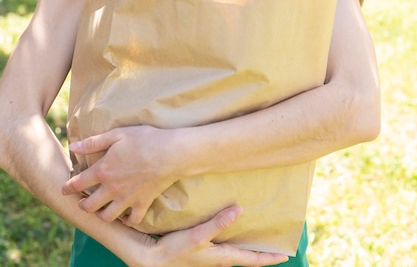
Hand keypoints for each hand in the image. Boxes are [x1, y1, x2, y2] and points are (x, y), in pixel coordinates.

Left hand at [62, 125, 179, 225]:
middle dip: (83, 205)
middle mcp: (112, 188)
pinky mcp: (142, 203)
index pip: (78, 183)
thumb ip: (94, 142)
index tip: (64, 189)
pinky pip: (131, 220)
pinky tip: (125, 214)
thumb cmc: (145, 139)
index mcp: (103, 170)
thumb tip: (74, 146)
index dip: (68, 187)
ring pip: (107, 217)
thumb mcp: (117, 134)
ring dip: (101, 214)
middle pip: (89, 206)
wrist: (171, 152)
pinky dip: (126, 220)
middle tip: (83, 201)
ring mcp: (127, 199)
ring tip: (102, 208)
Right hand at [149, 206, 287, 266]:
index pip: (252, 260)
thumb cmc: (175, 250)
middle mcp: (219, 258)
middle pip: (246, 256)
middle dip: (260, 250)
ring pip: (234, 249)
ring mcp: (210, 254)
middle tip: (274, 240)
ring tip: (256, 230)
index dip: (269, 257)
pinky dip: (231, 236)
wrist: (152, 259)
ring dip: (246, 242)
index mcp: (222, 258)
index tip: (285, 254)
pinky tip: (229, 225)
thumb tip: (240, 210)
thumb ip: (218, 223)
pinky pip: (222, 243)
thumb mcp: (197, 235)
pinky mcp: (201, 248)